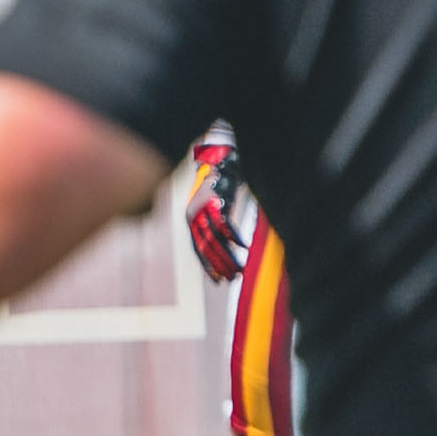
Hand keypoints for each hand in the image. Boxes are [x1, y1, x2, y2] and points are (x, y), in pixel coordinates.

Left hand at [182, 139, 246, 284]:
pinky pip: (225, 225)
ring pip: (215, 240)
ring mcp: (204, 208)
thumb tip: (224, 236)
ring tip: (240, 269)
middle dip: (219, 265)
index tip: (217, 280)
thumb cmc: (220, 178)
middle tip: (232, 279)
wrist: (221, 155)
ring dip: (228, 256)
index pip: (197, 247)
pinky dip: (235, 238)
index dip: (207, 265)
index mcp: (191, 216)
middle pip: (206, 247)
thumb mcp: (214, 200)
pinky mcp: (217, 201)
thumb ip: (215, 218)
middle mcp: (194, 214)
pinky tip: (245, 247)